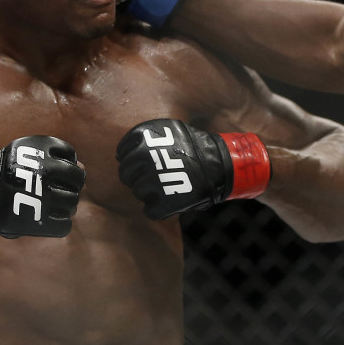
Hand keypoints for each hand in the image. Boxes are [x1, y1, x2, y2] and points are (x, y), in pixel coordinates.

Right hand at [0, 136, 84, 247]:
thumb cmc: (5, 176)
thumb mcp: (24, 156)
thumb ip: (54, 159)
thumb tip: (82, 166)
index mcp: (42, 148)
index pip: (71, 156)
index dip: (65, 166)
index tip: (53, 174)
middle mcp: (47, 169)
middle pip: (78, 178)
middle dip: (71, 186)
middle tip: (57, 192)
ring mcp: (46, 195)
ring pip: (73, 202)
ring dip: (66, 206)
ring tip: (50, 207)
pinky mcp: (42, 219)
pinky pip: (65, 225)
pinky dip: (59, 225)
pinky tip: (47, 221)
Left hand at [116, 119, 269, 219]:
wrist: (222, 164)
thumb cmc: (194, 148)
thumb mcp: (169, 133)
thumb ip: (145, 143)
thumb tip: (121, 156)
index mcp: (143, 139)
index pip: (122, 154)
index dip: (132, 160)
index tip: (143, 163)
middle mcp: (143, 159)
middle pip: (125, 175)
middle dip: (137, 177)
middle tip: (156, 177)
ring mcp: (152, 182)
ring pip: (137, 193)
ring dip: (149, 192)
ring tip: (168, 186)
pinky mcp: (162, 203)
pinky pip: (149, 211)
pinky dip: (159, 208)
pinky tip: (171, 199)